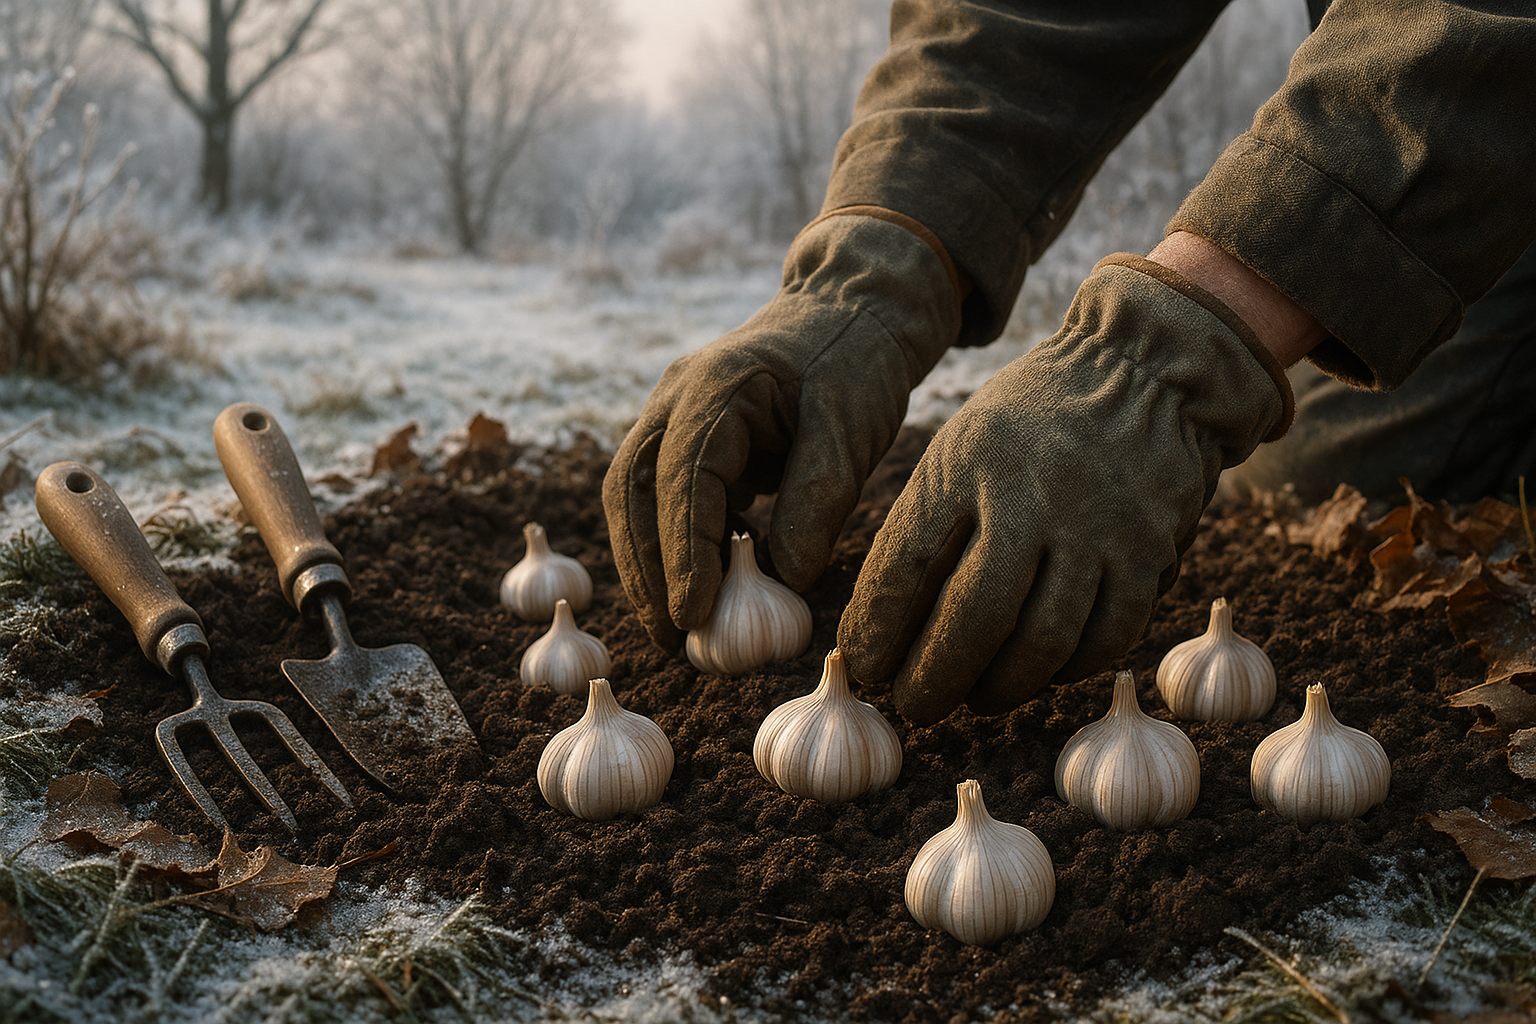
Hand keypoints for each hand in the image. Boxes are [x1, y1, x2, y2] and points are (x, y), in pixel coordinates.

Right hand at [603, 210, 962, 650]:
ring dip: (648, 562)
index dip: (682, 553)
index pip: (681, 480)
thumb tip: (785, 577)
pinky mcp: (687, 435)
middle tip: (671, 637)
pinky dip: (671, 542)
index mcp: (715, 385)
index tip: (692, 615)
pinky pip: (661, 495)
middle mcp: (676, 397)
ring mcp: (673, 413)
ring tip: (675, 626)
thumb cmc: (857, 360)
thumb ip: (818, 499)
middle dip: (645, 568)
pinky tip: (697, 587)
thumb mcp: (852, 426)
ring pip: (634, 495)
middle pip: (632, 490)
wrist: (853, 306)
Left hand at [837, 254, 1294, 724]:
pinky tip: (1038, 675)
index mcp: (970, 462)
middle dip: (934, 675)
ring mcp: (1098, 529)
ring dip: (999, 687)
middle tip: (912, 704)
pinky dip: (1065, 671)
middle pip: (975, 616)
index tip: (863, 664)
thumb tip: (879, 624)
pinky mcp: (1149, 554)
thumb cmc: (1031, 423)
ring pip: (1043, 642)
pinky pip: (1105, 640)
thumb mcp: (962, 447)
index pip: (908, 564)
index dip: (879, 627)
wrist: (1146, 373)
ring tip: (972, 698)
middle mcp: (1034, 497)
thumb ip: (925, 526)